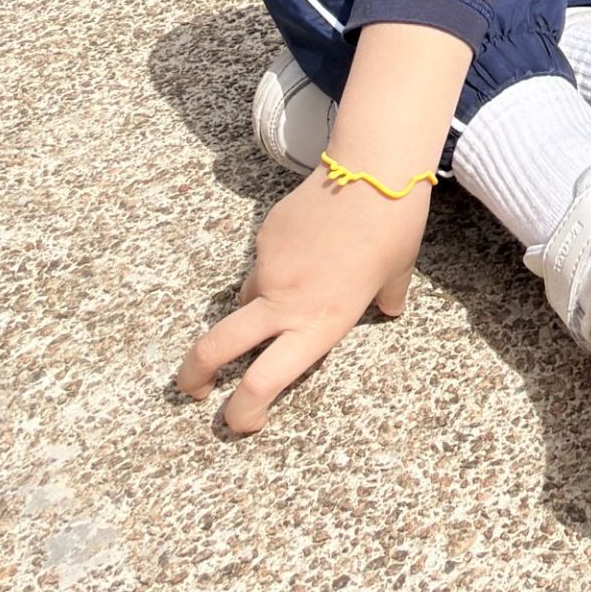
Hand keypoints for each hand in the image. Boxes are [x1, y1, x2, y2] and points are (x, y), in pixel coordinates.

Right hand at [174, 167, 428, 432]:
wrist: (371, 170)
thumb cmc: (393, 228)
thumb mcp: (396, 275)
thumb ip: (385, 300)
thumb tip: (389, 310)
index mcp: (318, 324)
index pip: (264, 382)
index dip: (243, 411)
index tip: (241, 421)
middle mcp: (285, 302)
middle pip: (216, 349)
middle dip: (195, 374)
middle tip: (194, 389)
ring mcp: (269, 267)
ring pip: (246, 299)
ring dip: (257, 305)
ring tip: (308, 276)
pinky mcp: (264, 236)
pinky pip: (263, 261)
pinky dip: (277, 262)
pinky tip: (311, 238)